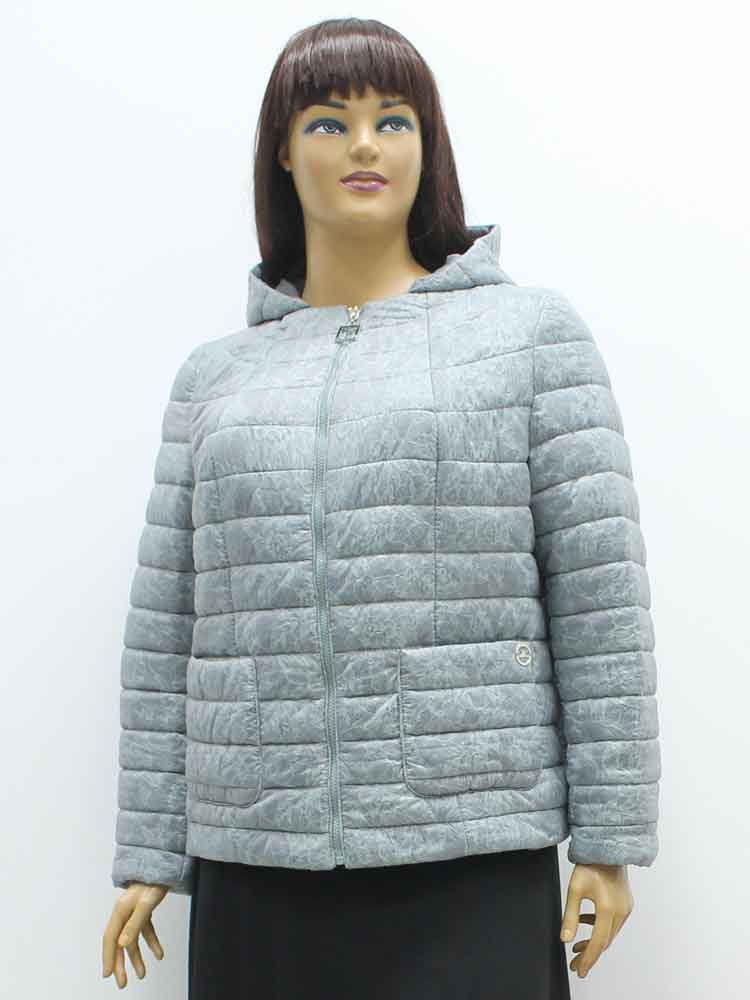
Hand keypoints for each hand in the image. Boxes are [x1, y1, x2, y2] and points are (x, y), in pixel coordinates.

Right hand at [102, 882, 168, 987]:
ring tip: (142, 974)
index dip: (108, 957)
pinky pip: (145, 931)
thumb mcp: (146, 904)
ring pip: (132, 940)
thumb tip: (122, 944)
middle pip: (119, 942)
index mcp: (120, 911)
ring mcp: (133, 912)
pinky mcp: (144, 911)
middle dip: (120, 964)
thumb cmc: (154, 882)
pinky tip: (159, 954)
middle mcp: (124, 913)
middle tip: (123, 982)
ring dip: (137, 957)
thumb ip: (134, 924)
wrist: (165, 867)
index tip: (108, 974)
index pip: (110, 939)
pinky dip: (151, 943)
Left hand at [559, 863, 633, 978]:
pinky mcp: (626, 904)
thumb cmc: (590, 865)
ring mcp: (625, 908)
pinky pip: (613, 923)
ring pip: (609, 934)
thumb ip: (570, 916)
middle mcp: (620, 912)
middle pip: (605, 942)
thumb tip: (565, 939)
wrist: (607, 849)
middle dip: (589, 954)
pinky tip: (585, 924)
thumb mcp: (574, 890)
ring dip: (594, 942)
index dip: (588, 959)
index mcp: (608, 910)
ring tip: (577, 946)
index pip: (598, 943)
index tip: (579, 970)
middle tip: (575, 963)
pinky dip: (600, 928)